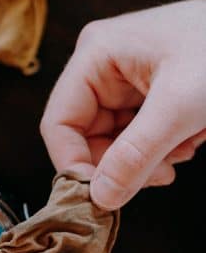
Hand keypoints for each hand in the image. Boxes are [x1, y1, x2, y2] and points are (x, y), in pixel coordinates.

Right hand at [40, 0, 205, 208]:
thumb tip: (99, 197)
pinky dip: (167, 145)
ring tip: (189, 142)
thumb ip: (136, 155)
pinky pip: (141, 135)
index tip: (102, 197)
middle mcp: (103, 66)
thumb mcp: (180, 107)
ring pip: (117, 141)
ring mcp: (127, 79)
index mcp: (96, 55)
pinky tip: (194, 134)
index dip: (75, 164)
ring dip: (151, 155)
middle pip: (88, 136)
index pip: (59, 122)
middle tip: (163, 173)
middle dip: (125, 161)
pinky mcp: (151, 93)